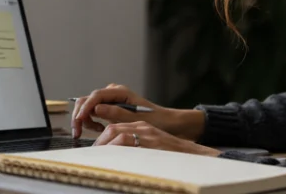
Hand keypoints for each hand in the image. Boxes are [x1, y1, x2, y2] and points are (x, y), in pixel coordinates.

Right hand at [71, 84, 204, 140]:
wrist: (165, 123)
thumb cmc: (154, 120)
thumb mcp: (136, 119)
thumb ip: (116, 113)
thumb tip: (96, 108)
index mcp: (120, 92)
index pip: (95, 96)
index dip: (85, 108)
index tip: (79, 120)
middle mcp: (113, 93)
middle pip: (87, 99)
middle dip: (80, 114)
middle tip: (78, 132)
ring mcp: (110, 99)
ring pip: (88, 106)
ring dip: (86, 119)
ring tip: (95, 130)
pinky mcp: (109, 107)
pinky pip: (93, 112)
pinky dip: (91, 121)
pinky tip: (99, 128)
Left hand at [92, 121, 219, 156]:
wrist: (193, 155)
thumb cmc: (171, 155)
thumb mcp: (149, 148)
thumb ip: (133, 148)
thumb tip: (114, 158)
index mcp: (140, 127)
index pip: (115, 127)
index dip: (102, 138)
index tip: (95, 150)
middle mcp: (142, 126)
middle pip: (113, 128)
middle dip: (100, 141)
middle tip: (92, 154)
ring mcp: (146, 132)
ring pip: (117, 132)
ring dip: (104, 143)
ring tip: (97, 155)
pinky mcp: (151, 140)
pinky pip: (127, 140)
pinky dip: (116, 146)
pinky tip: (110, 155)